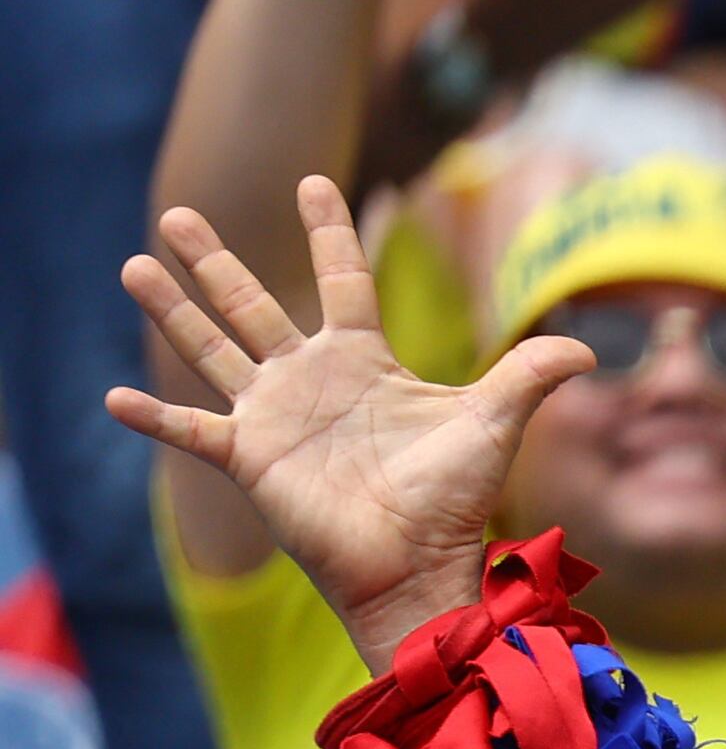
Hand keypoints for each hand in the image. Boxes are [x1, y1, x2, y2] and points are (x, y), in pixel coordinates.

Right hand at [105, 178, 594, 676]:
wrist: (419, 566)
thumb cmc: (452, 501)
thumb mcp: (493, 425)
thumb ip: (530, 377)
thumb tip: (588, 346)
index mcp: (363, 361)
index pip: (342, 279)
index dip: (328, 230)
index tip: (312, 181)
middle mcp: (310, 379)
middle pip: (254, 303)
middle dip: (215, 260)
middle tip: (177, 210)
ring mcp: (275, 416)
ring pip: (212, 348)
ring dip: (172, 309)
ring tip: (133, 263)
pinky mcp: (251, 458)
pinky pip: (192, 431)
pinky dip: (153, 418)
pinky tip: (114, 397)